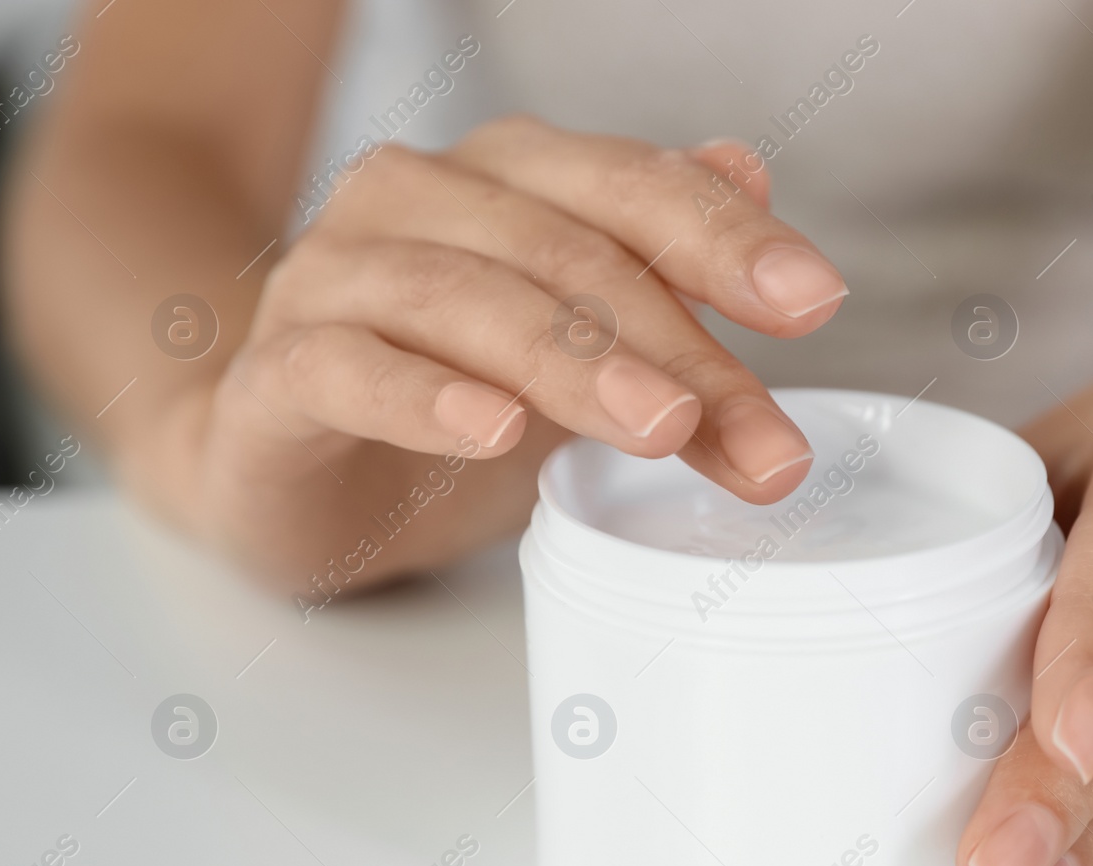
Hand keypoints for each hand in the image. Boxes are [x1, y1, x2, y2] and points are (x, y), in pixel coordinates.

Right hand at [194, 118, 844, 581]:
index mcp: (505, 179)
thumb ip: (656, 265)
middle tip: (761, 436)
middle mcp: (419, 201)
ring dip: (573, 362)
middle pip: (566, 252)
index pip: (632, 188)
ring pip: (464, 298)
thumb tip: (751, 173)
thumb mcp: (578, 341)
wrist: (288, 465)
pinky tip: (492, 431)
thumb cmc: (447, 390)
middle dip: (678, 345)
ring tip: (661, 426)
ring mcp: (336, 277)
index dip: (726, 240)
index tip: (815, 301)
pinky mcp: (276, 370)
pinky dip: (422, 395)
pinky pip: (343, 365)